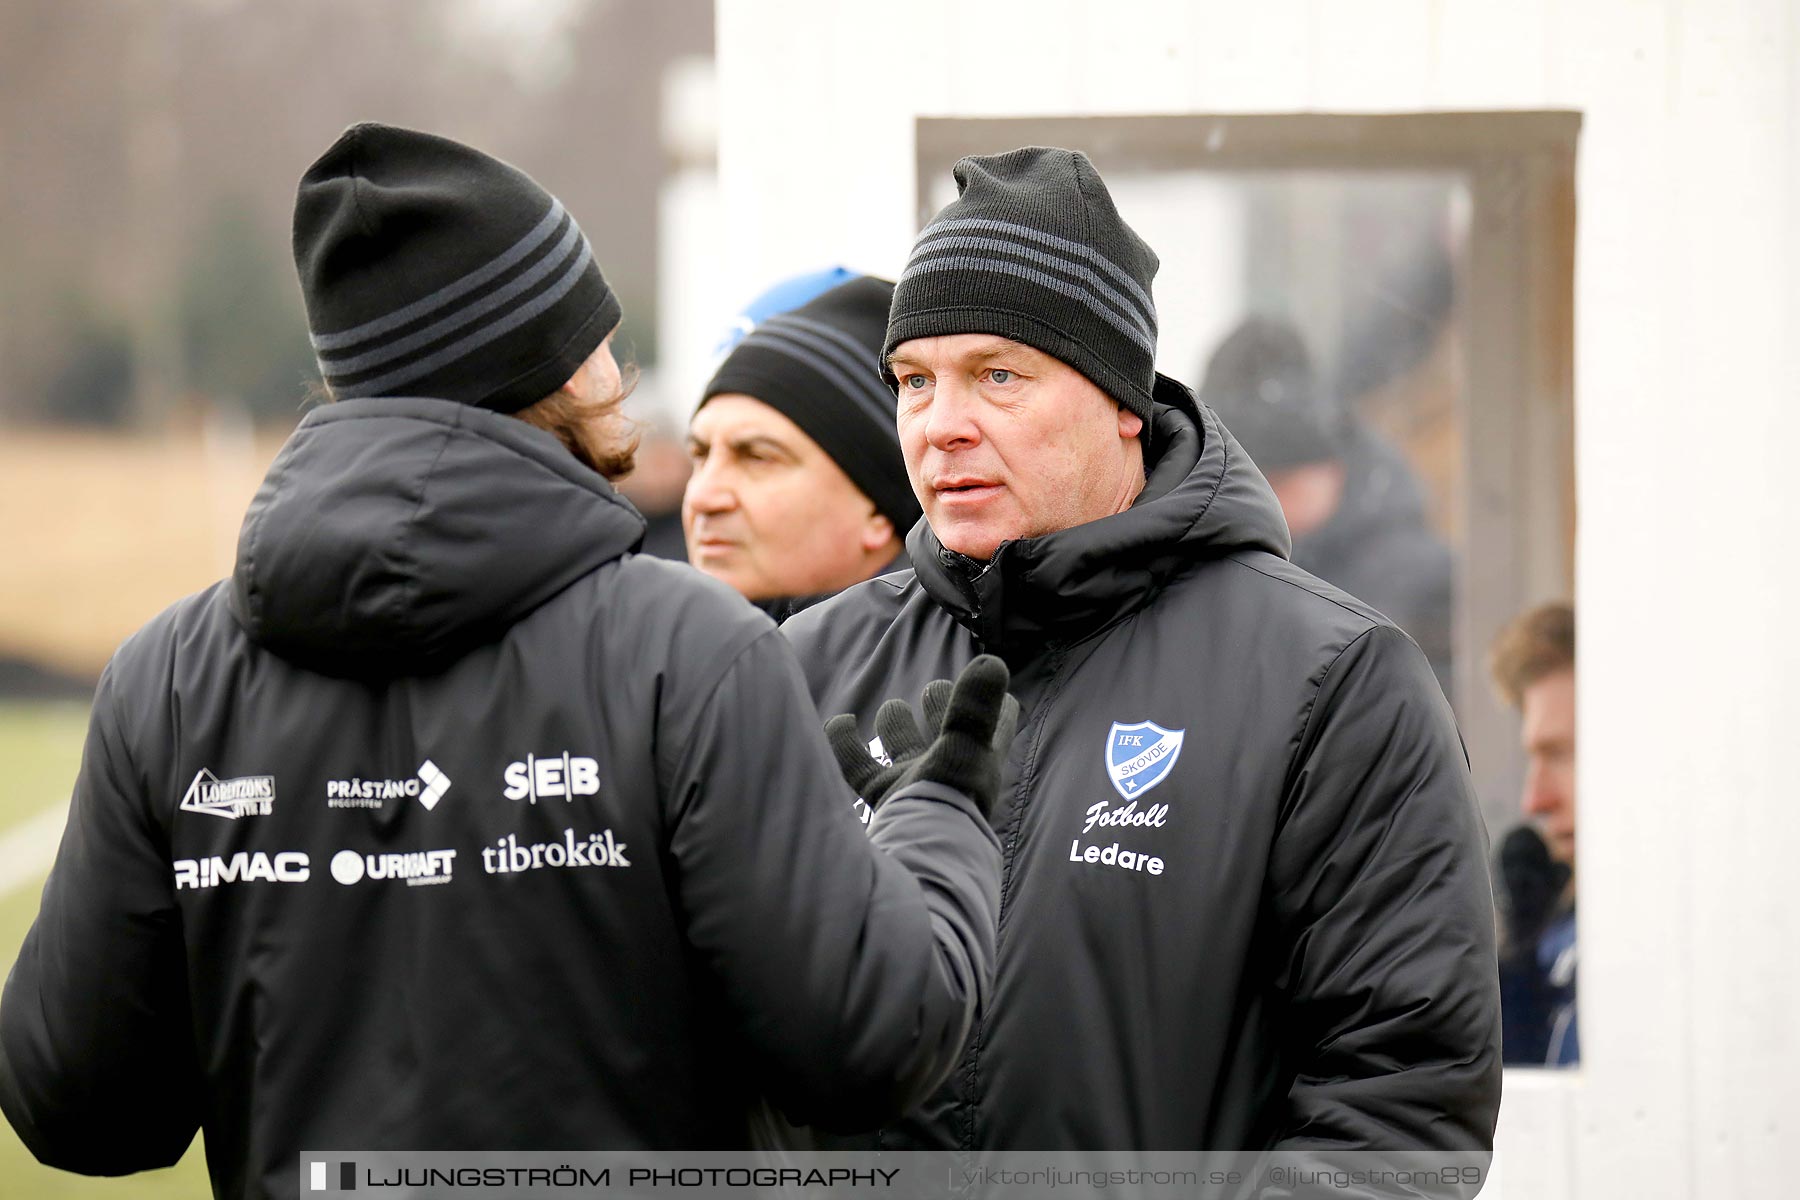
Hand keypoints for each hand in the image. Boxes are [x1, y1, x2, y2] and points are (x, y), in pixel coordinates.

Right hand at [824, 655, 1018, 816]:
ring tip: (893, 707)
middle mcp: (949, 772)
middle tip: (934, 689)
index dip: (996, 703)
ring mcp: (915, 785)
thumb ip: (976, 707)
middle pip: (945, 731)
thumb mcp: (967, 748)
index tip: (988, 678)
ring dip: (897, 724)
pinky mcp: (883, 798)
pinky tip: (840, 721)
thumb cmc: (949, 804)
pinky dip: (846, 741)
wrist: (916, 859)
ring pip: (904, 747)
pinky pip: (859, 764)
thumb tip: (992, 661)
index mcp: (979, 759)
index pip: (997, 725)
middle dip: (939, 708)